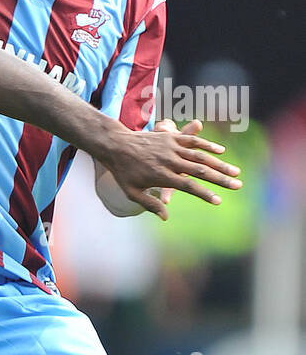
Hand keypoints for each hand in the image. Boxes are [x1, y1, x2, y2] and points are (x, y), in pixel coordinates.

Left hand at [103, 120, 239, 220]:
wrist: (116, 145)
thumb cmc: (123, 172)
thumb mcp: (132, 192)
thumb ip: (150, 204)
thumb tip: (165, 217)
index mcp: (161, 176)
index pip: (188, 187)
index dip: (204, 194)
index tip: (218, 201)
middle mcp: (169, 161)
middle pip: (200, 171)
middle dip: (221, 179)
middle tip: (238, 186)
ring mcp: (171, 147)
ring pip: (200, 156)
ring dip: (220, 164)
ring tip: (235, 172)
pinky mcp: (171, 137)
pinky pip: (192, 140)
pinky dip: (207, 145)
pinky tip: (221, 151)